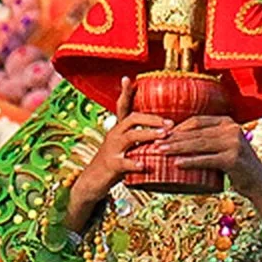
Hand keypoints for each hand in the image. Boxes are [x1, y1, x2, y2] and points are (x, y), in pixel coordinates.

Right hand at [66, 77, 169, 229]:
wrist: (91, 182)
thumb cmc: (113, 164)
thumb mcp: (124, 147)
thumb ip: (138, 139)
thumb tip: (161, 133)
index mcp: (118, 129)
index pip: (122, 106)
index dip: (125, 93)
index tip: (129, 79)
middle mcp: (114, 135)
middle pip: (133, 118)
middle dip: (152, 119)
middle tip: (170, 123)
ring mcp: (112, 149)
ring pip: (130, 136)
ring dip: (148, 134)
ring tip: (163, 136)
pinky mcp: (111, 165)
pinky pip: (124, 162)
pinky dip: (134, 163)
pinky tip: (144, 165)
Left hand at [142, 115, 261, 208]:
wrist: (259, 183)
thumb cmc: (237, 167)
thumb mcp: (223, 147)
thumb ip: (208, 140)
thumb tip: (177, 140)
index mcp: (227, 122)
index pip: (196, 121)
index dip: (177, 128)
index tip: (161, 135)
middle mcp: (231, 129)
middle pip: (195, 132)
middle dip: (173, 138)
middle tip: (155, 144)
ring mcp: (233, 143)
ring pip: (198, 145)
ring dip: (177, 148)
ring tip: (160, 152)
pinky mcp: (233, 159)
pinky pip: (207, 160)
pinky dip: (190, 162)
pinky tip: (177, 164)